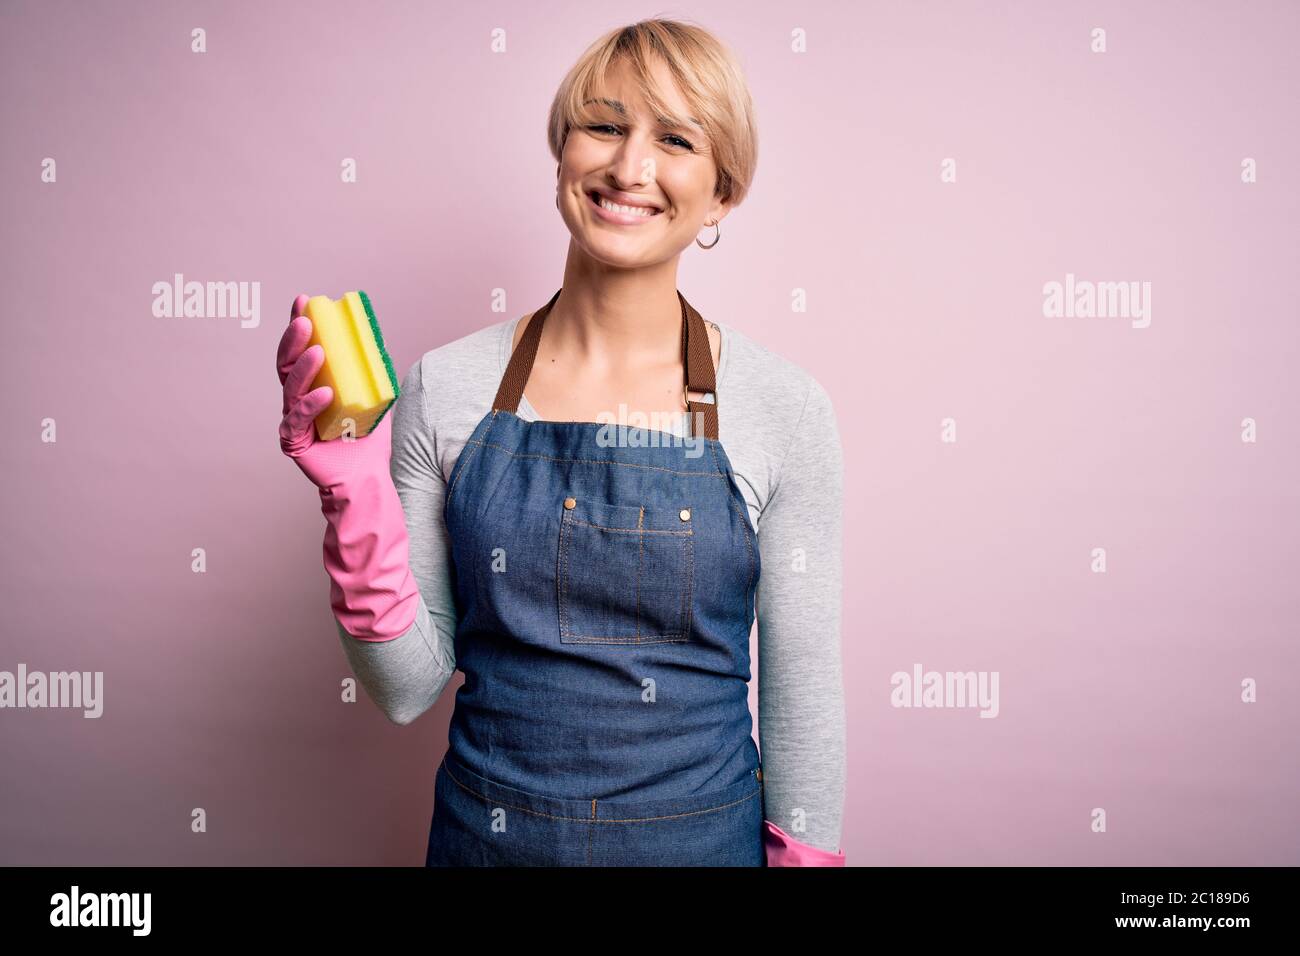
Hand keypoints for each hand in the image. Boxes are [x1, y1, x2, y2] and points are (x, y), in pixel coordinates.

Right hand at [277, 293, 392, 490]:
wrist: (367, 475)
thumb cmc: (366, 438)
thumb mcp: (375, 398)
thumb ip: (374, 372)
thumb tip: (380, 341)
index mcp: (311, 385)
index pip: (301, 349)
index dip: (299, 324)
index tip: (304, 300)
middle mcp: (297, 399)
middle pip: (287, 364)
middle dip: (294, 339)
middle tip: (305, 320)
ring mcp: (292, 419)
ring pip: (291, 388)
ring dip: (304, 368)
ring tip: (318, 351)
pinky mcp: (293, 442)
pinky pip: (298, 420)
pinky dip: (311, 405)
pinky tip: (324, 393)